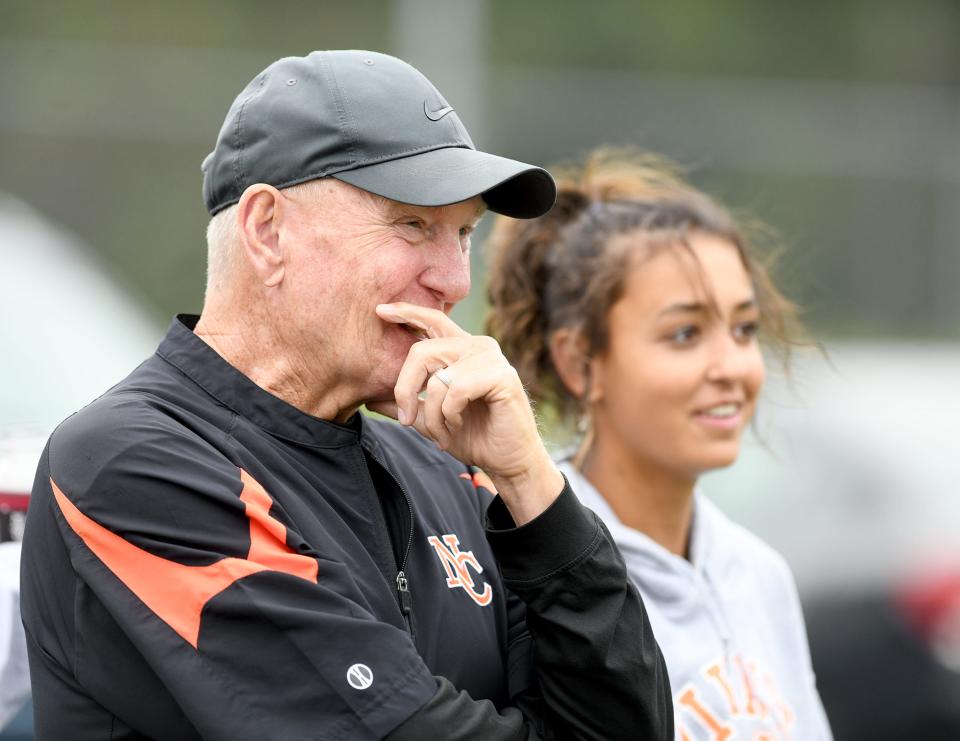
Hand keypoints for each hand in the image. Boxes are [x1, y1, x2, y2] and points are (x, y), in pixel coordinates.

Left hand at [366, 302, 563, 524]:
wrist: (507, 461)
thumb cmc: (473, 436)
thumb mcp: (430, 419)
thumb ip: (404, 403)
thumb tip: (366, 396)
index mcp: (461, 350)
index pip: (432, 321)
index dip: (407, 312)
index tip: (380, 310)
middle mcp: (477, 346)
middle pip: (422, 351)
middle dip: (405, 389)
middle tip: (406, 419)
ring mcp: (491, 358)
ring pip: (437, 377)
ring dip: (432, 414)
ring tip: (441, 433)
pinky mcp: (502, 375)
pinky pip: (456, 389)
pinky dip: (449, 415)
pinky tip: (457, 426)